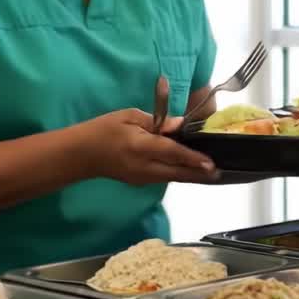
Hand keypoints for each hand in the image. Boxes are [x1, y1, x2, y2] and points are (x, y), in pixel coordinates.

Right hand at [81, 109, 217, 184]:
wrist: (80, 155)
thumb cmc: (104, 130)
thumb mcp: (129, 116)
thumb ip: (157, 121)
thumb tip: (179, 125)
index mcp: (141, 147)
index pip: (172, 153)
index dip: (193, 159)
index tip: (211, 163)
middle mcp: (143, 167)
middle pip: (177, 172)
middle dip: (199, 173)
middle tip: (219, 171)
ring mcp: (141, 178)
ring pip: (172, 178)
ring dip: (191, 175)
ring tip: (211, 172)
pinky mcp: (140, 182)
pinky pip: (164, 178)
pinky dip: (179, 174)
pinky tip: (190, 170)